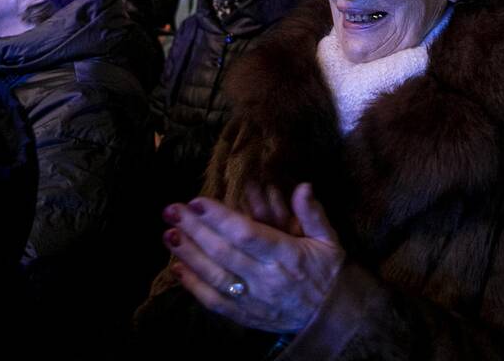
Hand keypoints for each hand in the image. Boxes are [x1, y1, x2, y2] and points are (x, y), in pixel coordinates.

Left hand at [163, 183, 344, 332]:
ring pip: (215, 276)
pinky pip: (214, 302)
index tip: (198, 201)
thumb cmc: (330, 273)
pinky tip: (178, 268)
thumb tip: (303, 186)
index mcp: (288, 255)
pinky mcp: (246, 316)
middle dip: (194, 229)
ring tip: (169, 234)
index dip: (220, 217)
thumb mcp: (329, 240)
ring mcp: (255, 300)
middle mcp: (268, 278)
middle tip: (171, 210)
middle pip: (224, 251)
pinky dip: (193, 286)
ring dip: (189, 254)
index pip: (247, 233)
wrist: (334, 319)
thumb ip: (313, 213)